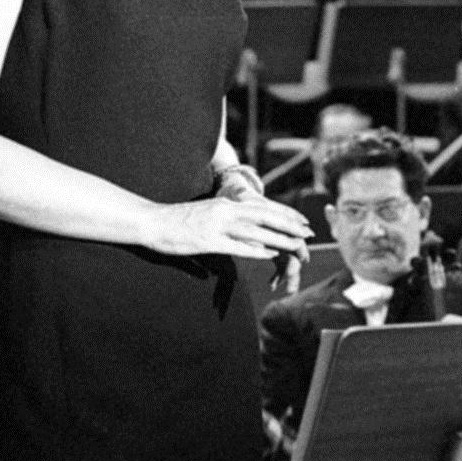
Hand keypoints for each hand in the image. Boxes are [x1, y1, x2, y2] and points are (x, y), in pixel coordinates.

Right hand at [167, 188, 313, 261]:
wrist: (152, 221)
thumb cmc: (176, 222)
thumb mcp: (206, 218)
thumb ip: (224, 227)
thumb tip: (238, 239)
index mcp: (226, 206)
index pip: (262, 207)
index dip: (284, 213)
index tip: (301, 219)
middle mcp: (226, 212)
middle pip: (265, 215)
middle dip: (289, 223)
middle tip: (309, 230)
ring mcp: (218, 226)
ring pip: (256, 230)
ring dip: (279, 237)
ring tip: (298, 243)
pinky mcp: (209, 240)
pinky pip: (236, 245)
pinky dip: (255, 249)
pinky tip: (270, 254)